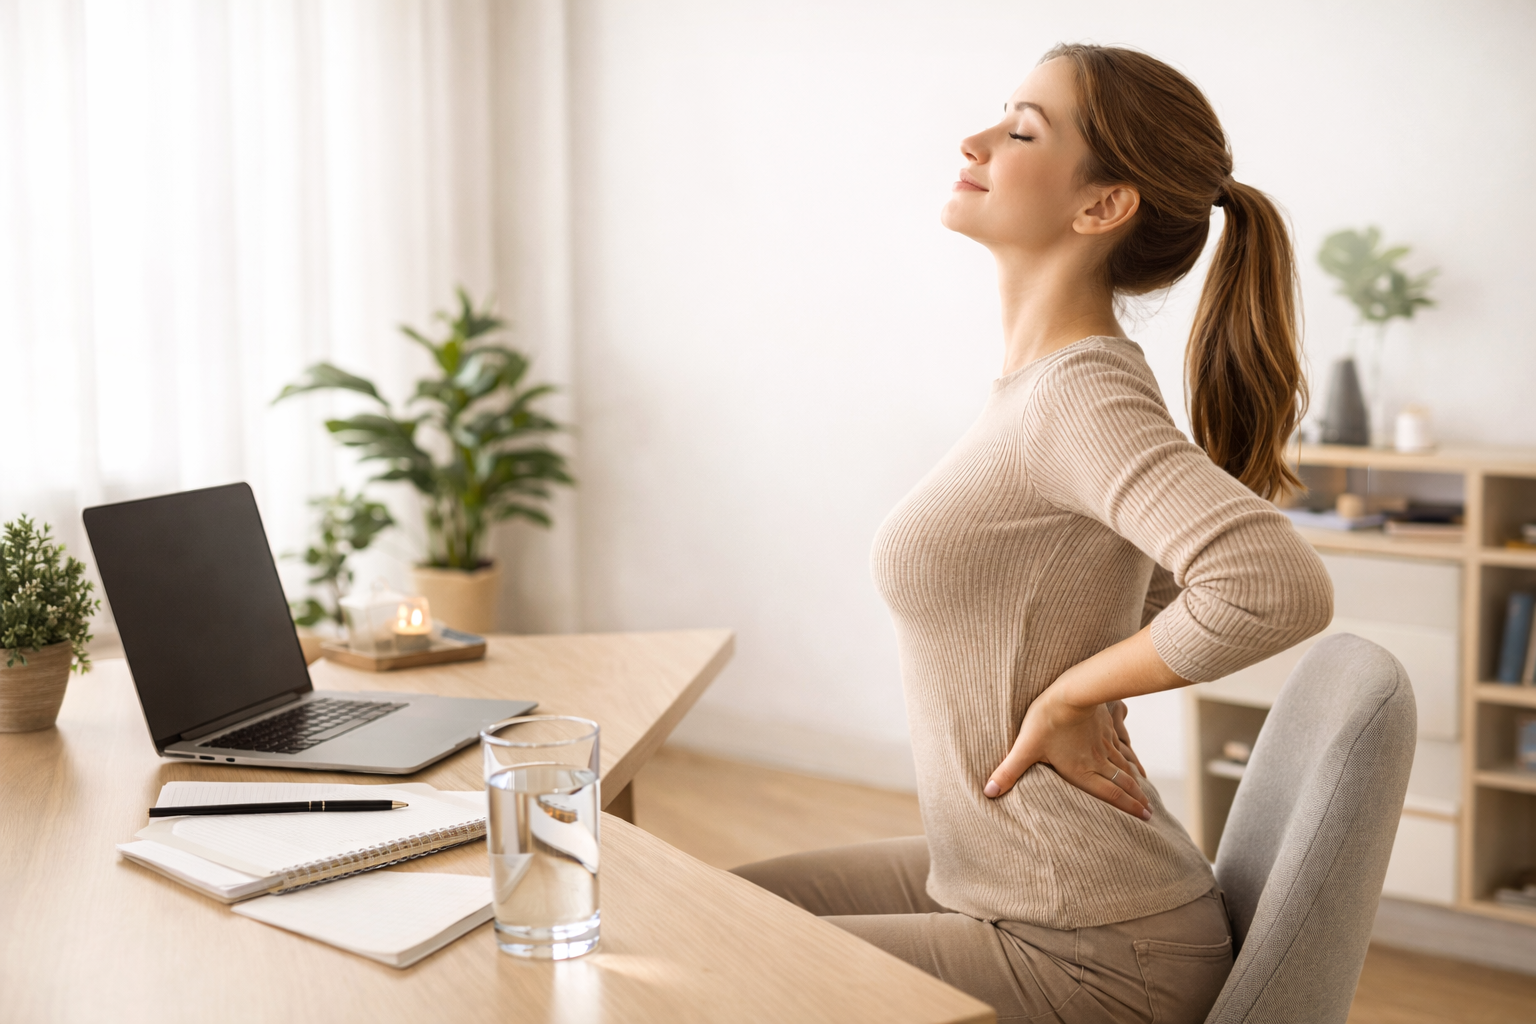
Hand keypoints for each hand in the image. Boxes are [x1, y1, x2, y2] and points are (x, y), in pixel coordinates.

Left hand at [984, 688, 1151, 819]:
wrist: (1071, 689)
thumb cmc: (1046, 720)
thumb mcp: (1025, 748)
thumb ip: (1008, 772)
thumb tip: (988, 792)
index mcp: (1082, 771)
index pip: (1109, 795)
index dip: (1127, 808)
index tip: (1144, 818)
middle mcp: (1098, 761)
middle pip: (1122, 784)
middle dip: (1136, 800)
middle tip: (1149, 813)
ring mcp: (1105, 743)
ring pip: (1125, 767)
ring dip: (1136, 782)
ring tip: (1145, 793)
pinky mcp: (1107, 726)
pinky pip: (1124, 746)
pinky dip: (1132, 759)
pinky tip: (1136, 763)